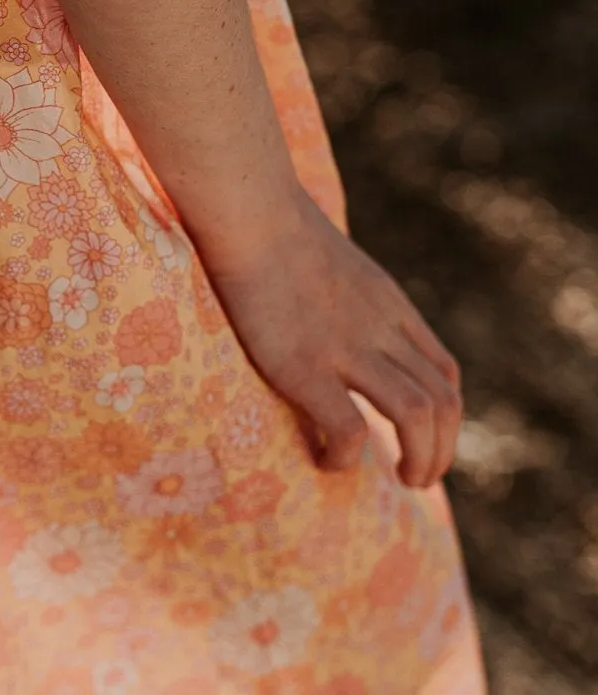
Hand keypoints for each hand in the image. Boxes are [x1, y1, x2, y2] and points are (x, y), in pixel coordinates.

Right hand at [197, 190, 461, 488]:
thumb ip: (341, 294)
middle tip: (419, 479)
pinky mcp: (304, 368)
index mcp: (388, 308)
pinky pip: (350, 430)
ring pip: (417, 417)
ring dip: (422, 459)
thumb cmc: (269, 226)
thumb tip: (321, 309)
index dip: (445, 418)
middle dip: (443, 449)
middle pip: (443, 401)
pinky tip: (329, 460)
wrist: (249, 213)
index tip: (425, 442)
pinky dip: (349, 456)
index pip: (443, 372)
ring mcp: (346, 350)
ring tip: (403, 482)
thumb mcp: (328, 260)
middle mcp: (380, 332)